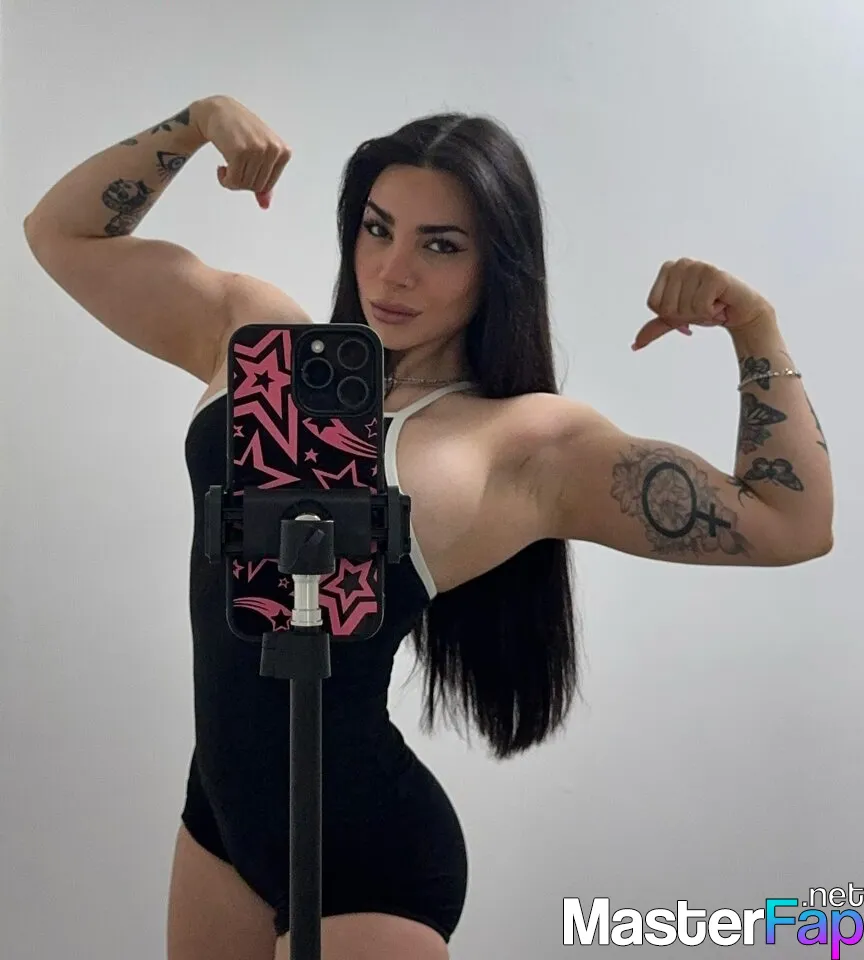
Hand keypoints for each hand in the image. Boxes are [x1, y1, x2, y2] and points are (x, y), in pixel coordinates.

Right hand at [194, 95, 291, 209]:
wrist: (219, 111)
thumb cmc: (241, 132)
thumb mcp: (259, 154)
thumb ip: (264, 180)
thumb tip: (265, 205)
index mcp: (283, 152)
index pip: (268, 186)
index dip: (252, 184)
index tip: (244, 172)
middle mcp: (273, 150)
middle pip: (257, 187)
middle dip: (241, 183)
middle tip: (233, 168)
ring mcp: (257, 149)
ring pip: (244, 185)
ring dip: (231, 181)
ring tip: (228, 166)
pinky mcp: (240, 151)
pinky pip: (233, 181)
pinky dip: (224, 179)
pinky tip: (221, 168)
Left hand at [632, 258, 774, 350]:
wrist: (739, 312)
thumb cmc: (708, 309)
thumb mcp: (677, 319)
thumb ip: (656, 327)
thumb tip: (635, 345)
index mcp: (668, 269)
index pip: (654, 304)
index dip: (671, 315)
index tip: (688, 309)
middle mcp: (682, 263)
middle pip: (667, 308)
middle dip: (685, 316)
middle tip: (702, 308)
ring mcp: (698, 266)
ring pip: (683, 309)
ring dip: (700, 315)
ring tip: (712, 305)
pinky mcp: (714, 275)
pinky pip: (700, 307)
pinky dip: (711, 313)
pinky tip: (720, 303)